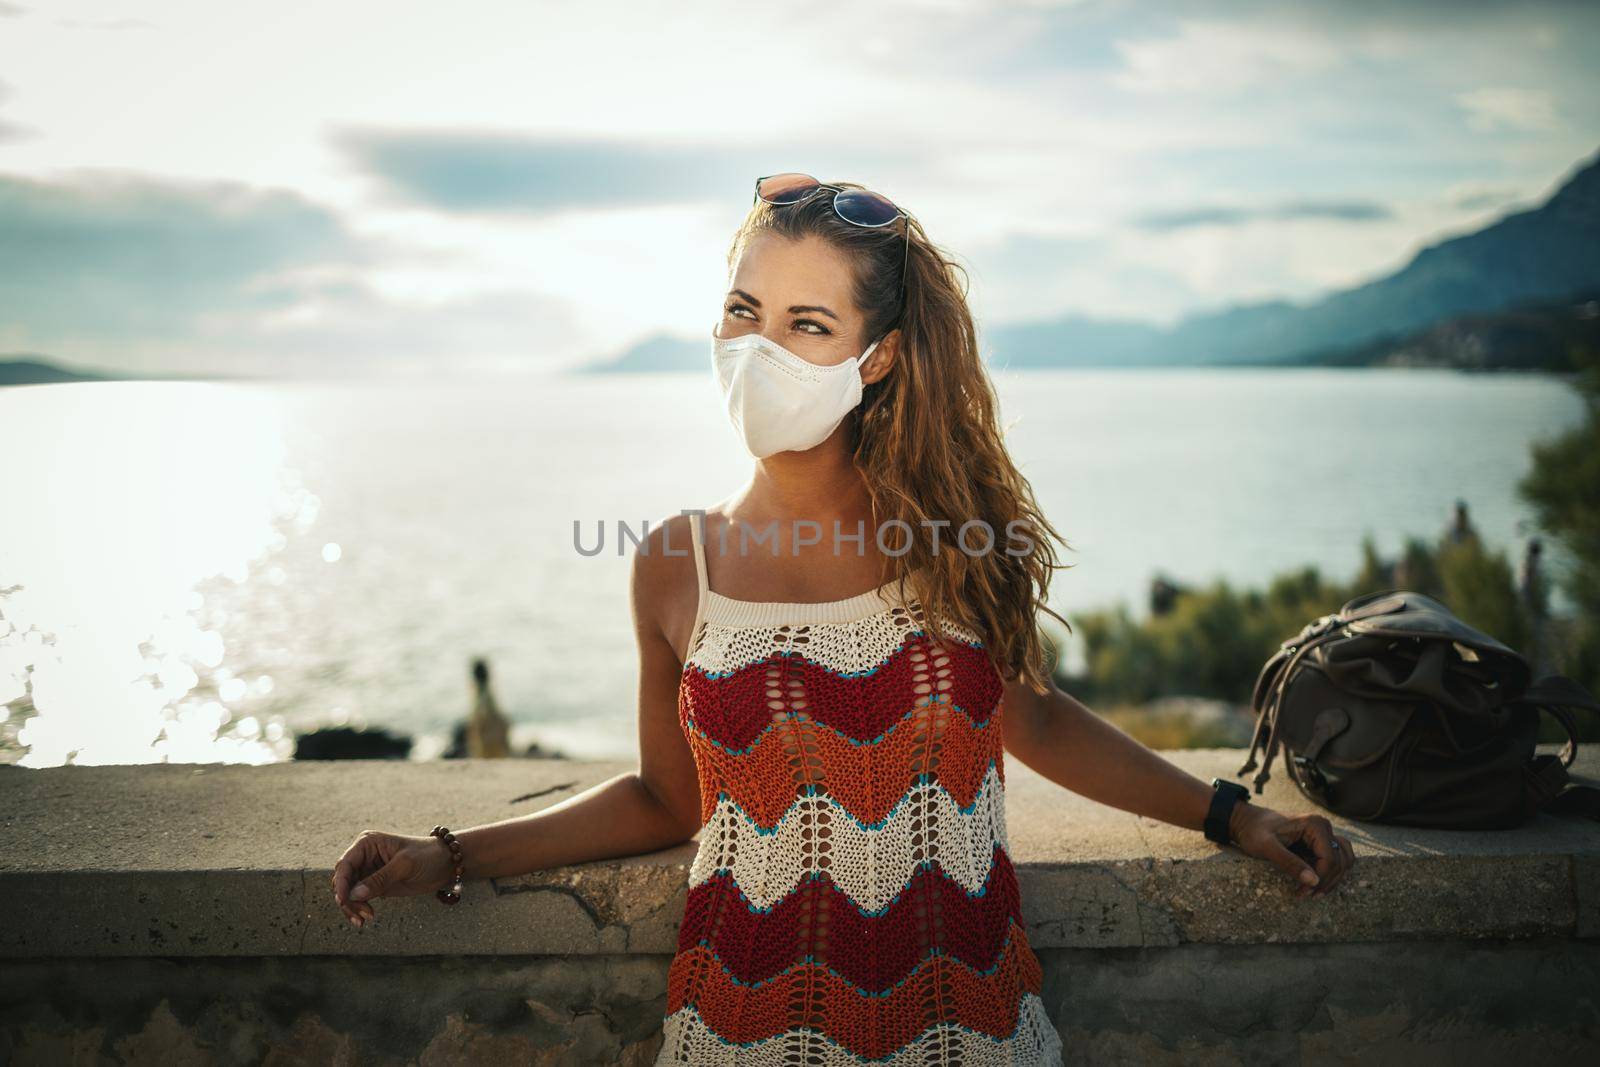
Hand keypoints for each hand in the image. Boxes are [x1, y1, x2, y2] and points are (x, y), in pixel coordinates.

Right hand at [330, 830, 454, 927]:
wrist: (447, 864)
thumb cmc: (428, 856)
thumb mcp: (405, 865)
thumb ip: (380, 879)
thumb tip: (354, 894)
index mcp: (367, 843)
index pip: (345, 865)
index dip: (341, 883)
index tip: (344, 901)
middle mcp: (364, 856)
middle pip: (343, 881)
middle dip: (347, 899)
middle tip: (361, 915)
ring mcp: (368, 871)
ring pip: (348, 892)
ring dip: (352, 907)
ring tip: (364, 920)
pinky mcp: (374, 885)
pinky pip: (358, 898)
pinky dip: (358, 908)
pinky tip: (366, 918)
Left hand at [1228, 803, 1354, 899]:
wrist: (1247, 822)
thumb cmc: (1254, 832)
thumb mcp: (1267, 847)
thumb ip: (1289, 863)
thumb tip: (1313, 881)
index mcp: (1315, 825)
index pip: (1330, 858)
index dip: (1320, 879)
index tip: (1304, 892)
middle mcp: (1324, 827)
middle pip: (1339, 861)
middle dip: (1325, 882)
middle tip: (1305, 895)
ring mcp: (1324, 834)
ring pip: (1343, 861)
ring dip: (1332, 879)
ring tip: (1312, 892)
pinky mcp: (1320, 842)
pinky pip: (1336, 860)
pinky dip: (1330, 873)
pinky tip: (1314, 883)